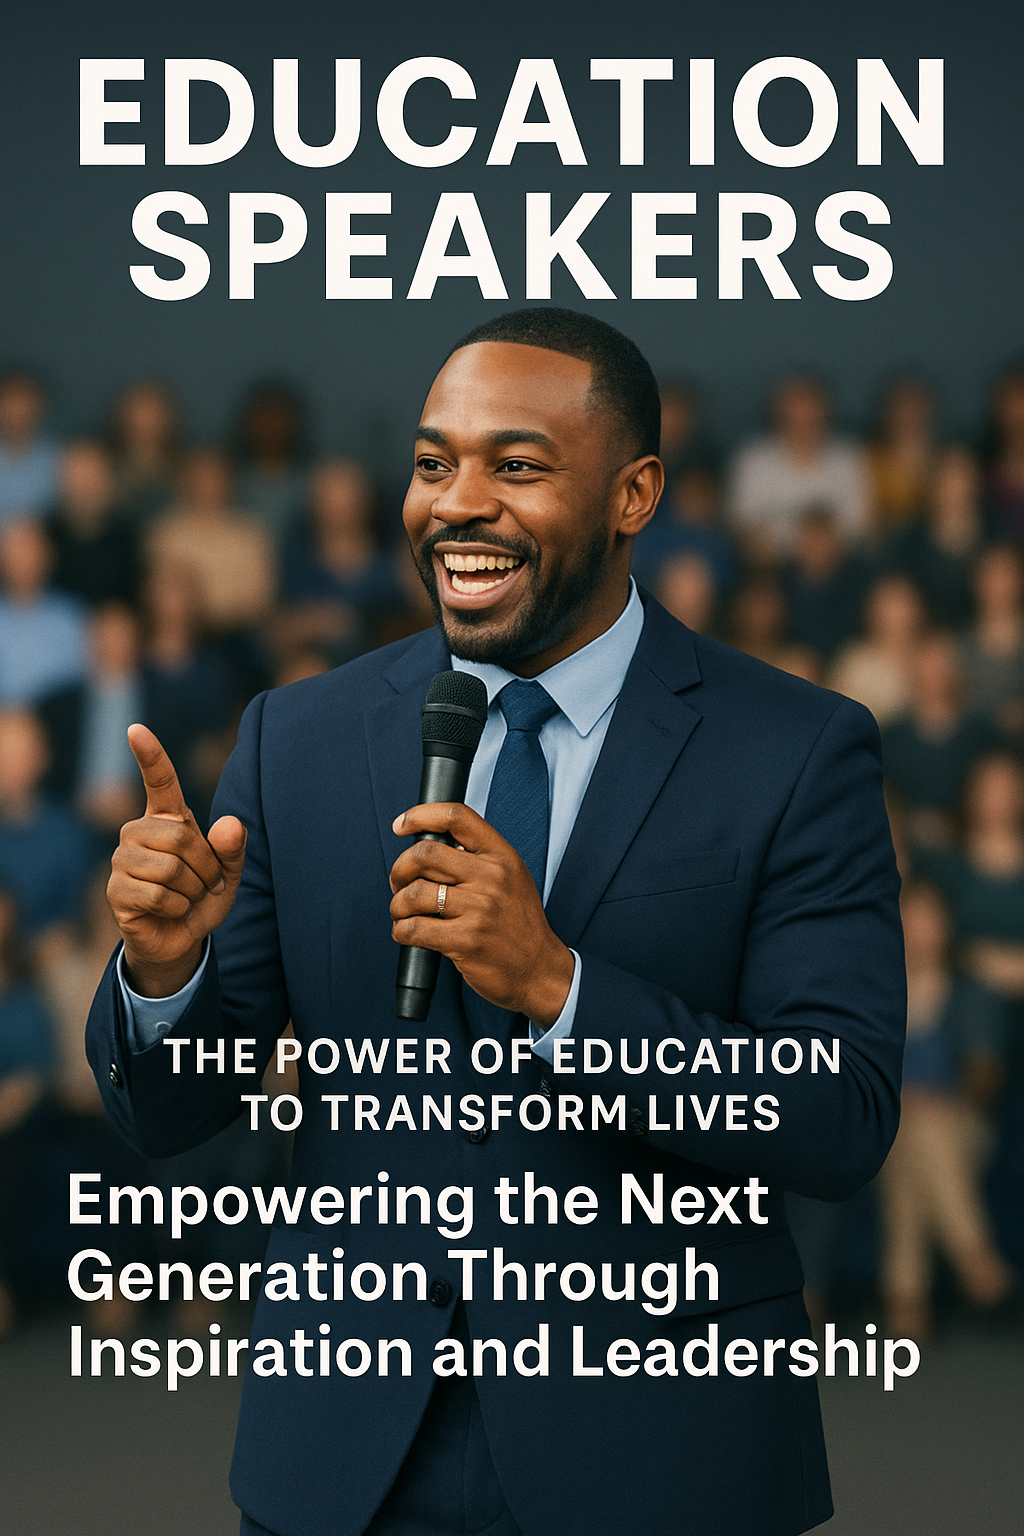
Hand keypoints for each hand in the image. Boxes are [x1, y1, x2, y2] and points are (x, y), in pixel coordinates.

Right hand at [107, 724, 246, 997]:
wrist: (181, 940)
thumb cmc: (202, 897)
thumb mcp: (229, 874)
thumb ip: (234, 850)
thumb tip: (231, 824)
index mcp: (167, 819)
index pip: (159, 781)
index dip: (150, 755)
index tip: (136, 729)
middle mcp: (138, 832)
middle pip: (180, 836)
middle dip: (205, 866)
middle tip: (207, 884)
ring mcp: (122, 860)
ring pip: (169, 867)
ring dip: (192, 889)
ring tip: (188, 897)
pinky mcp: (116, 890)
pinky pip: (157, 894)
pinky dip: (177, 907)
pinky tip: (172, 910)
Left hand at [388, 803, 573, 1025]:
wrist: (540, 970)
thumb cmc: (519, 924)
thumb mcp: (511, 878)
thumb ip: (478, 859)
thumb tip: (427, 847)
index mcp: (502, 856)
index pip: (457, 817)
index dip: (421, 815)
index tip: (401, 824)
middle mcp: (493, 878)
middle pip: (425, 854)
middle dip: (400, 869)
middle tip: (398, 883)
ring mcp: (481, 909)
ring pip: (415, 893)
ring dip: (398, 904)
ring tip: (402, 913)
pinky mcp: (467, 941)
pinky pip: (415, 928)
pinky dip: (401, 931)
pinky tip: (407, 933)